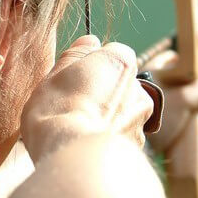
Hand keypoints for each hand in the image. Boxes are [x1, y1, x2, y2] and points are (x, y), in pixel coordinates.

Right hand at [20, 35, 153, 159]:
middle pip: (119, 82)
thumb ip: (76, 55)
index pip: (111, 53)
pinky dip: (110, 137)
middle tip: (73, 105)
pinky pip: (123, 134)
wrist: (74, 156)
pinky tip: (89, 143)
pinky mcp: (137, 144)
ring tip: (79, 128)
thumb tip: (89, 41)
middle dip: (102, 90)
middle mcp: (138, 86)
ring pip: (123, 109)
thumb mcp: (55, 74)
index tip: (73, 78)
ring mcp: (141, 117)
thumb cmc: (58, 110)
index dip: (90, 65)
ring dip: (108, 115)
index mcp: (120, 62)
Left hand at [142, 51, 197, 153]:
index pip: (180, 63)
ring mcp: (152, 111)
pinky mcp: (153, 133)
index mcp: (157, 72)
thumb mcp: (184, 98)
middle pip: (186, 91)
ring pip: (184, 113)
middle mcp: (154, 89)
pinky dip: (193, 138)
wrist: (129, 141)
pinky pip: (178, 132)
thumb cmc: (157, 113)